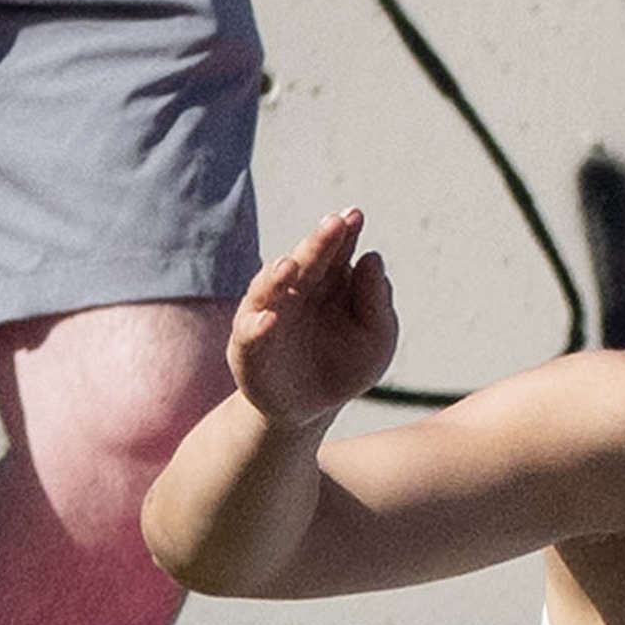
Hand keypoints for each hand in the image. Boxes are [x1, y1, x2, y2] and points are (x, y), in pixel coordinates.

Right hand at [228, 207, 398, 430]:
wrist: (310, 409)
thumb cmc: (344, 366)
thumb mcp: (376, 341)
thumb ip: (377, 303)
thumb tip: (373, 258)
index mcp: (328, 281)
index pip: (336, 251)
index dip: (344, 233)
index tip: (354, 216)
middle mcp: (294, 290)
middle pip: (306, 261)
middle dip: (318, 242)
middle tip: (334, 224)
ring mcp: (267, 313)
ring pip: (269, 288)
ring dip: (277, 275)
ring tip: (291, 266)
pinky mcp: (247, 346)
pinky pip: (250, 333)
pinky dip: (258, 325)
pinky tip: (271, 319)